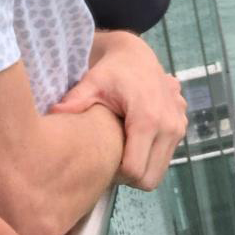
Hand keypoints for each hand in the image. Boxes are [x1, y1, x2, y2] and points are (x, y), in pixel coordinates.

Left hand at [49, 32, 186, 189]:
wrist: (137, 55)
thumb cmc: (112, 71)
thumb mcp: (92, 83)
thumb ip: (76, 101)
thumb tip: (53, 113)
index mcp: (148, 119)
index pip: (133, 171)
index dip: (114, 174)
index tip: (100, 160)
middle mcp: (169, 126)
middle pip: (149, 179)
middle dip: (128, 179)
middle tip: (110, 160)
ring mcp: (178, 128)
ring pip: (158, 173)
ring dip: (140, 170)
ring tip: (120, 151)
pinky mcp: (181, 128)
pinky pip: (165, 159)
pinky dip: (150, 159)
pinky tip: (134, 143)